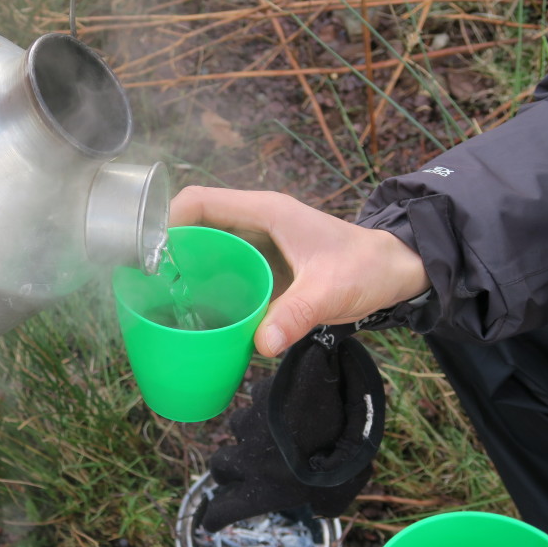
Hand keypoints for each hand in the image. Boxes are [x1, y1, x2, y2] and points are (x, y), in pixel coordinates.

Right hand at [169, 187, 429, 355]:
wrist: (397, 271)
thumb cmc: (366, 268)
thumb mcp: (331, 290)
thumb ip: (297, 314)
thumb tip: (260, 344)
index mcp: (264, 212)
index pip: (199, 202)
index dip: (167, 221)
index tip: (149, 256)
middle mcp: (255, 222)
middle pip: (195, 225)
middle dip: (170, 251)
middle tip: (151, 288)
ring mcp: (258, 243)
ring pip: (207, 247)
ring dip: (186, 269)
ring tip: (165, 301)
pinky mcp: (264, 264)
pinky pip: (224, 268)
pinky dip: (207, 284)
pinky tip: (198, 311)